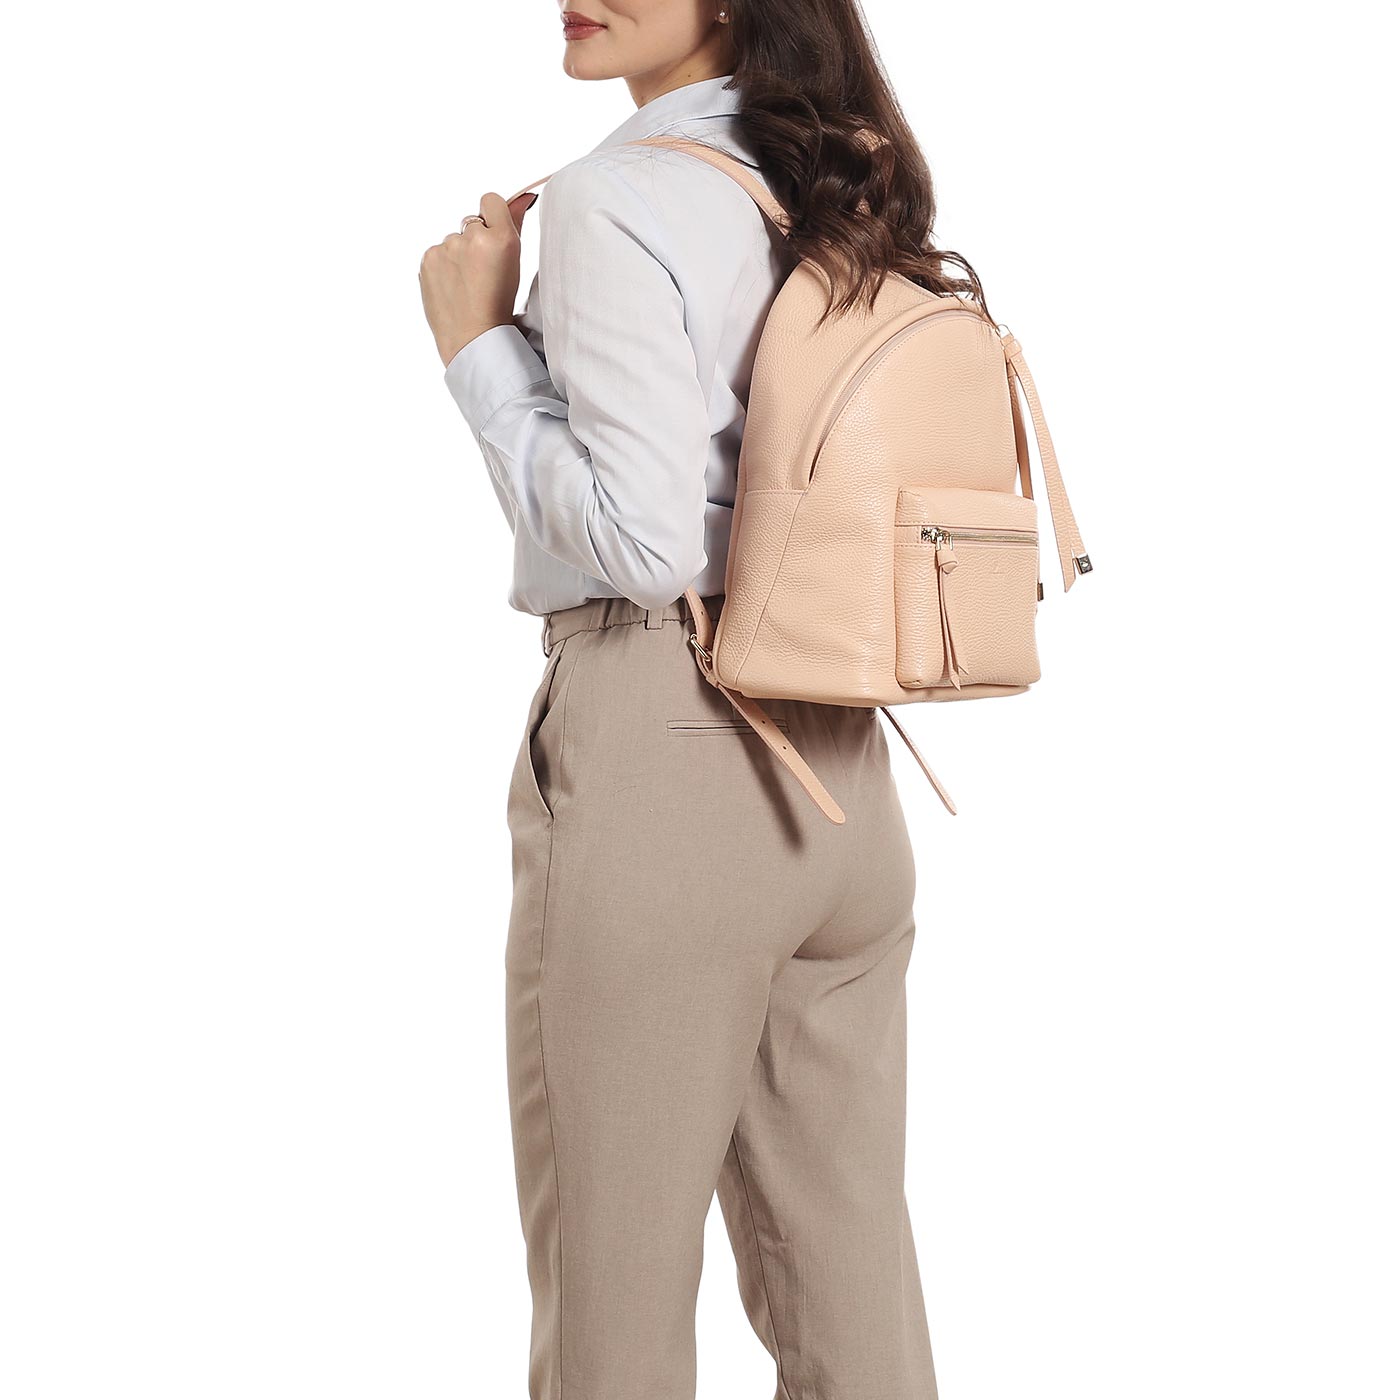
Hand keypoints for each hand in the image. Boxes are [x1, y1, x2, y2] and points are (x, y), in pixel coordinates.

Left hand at [420, 190, 537, 367]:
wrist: (473, 338)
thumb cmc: (499, 303)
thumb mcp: (515, 262)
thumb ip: (515, 223)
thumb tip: (523, 197)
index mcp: (501, 238)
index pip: (490, 200)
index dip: (493, 217)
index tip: (494, 237)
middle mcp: (471, 237)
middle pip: (471, 223)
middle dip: (476, 241)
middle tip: (483, 272)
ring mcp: (446, 248)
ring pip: (454, 241)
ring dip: (459, 255)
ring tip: (467, 285)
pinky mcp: (427, 260)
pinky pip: (437, 254)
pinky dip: (443, 267)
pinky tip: (453, 288)